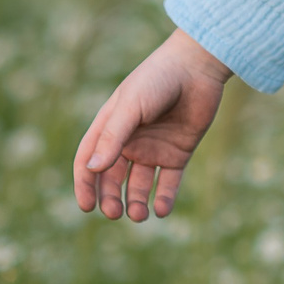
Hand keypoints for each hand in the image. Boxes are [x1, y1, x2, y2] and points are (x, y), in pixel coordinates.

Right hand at [72, 29, 231, 221]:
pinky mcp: (178, 152)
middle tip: (115, 213)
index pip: (89, 162)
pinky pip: (168, 182)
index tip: (87, 206)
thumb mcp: (131, 107)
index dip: (85, 184)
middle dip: (111, 198)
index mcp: (110, 127)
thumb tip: (92, 169)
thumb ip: (113, 137)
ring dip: (136, 202)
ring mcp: (154, 148)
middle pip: (113, 178)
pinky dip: (164, 198)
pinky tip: (161, 210)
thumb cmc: (158, 80)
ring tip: (140, 215)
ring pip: (139, 185)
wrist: (198, 67)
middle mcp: (129, 141)